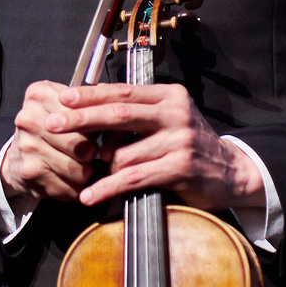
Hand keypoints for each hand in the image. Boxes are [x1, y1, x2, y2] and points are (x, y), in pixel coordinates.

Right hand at [2, 80, 102, 210]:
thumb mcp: (63, 107)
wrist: (16, 157)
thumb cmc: (47, 130)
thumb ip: (89, 104)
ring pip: (78, 169)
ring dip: (84, 172)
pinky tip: (66, 179)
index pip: (83, 112)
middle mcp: (30, 118)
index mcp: (40, 94)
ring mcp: (28, 146)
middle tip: (88, 151)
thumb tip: (117, 112)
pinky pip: (68, 187)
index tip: (97, 131)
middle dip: (91, 152)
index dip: (97, 125)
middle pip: (82, 143)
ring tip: (78, 165)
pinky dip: (74, 187)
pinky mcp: (29, 172)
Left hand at [29, 83, 260, 212]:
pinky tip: (90, 195)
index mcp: (168, 95)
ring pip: (123, 153)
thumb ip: (137, 113)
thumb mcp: (167, 119)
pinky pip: (133, 178)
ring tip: (98, 175)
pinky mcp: (180, 167)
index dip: (91, 95)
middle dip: (81, 119)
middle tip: (54, 124)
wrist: (232, 172)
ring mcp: (179, 139)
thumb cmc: (189, 146)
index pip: (123, 91)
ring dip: (105, 168)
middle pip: (118, 114)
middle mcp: (175, 112)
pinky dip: (108, 188)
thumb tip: (89, 108)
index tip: (64, 98)